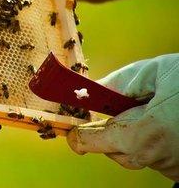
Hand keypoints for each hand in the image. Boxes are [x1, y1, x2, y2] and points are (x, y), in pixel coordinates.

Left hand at [67, 54, 178, 180]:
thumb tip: (89, 90)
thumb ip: (118, 83)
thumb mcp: (156, 72)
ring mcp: (172, 169)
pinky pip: (156, 158)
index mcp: (142, 134)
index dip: (77, 129)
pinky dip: (154, 142)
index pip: (87, 142)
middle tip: (125, 106)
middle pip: (110, 149)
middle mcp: (154, 158)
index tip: (73, 117)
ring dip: (134, 135)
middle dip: (110, 128)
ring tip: (156, 111)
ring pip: (133, 154)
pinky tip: (169, 124)